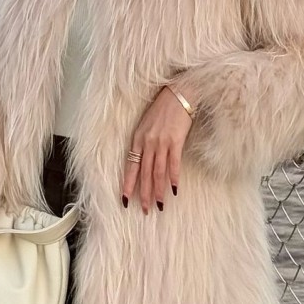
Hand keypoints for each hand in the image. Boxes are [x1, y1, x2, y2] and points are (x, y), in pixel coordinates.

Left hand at [121, 83, 193, 213]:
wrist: (178, 94)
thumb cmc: (163, 108)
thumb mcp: (146, 125)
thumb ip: (143, 142)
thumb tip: (144, 161)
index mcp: (137, 139)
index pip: (131, 167)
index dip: (128, 184)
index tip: (125, 199)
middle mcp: (147, 142)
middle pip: (144, 173)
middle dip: (143, 193)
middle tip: (144, 209)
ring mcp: (161, 142)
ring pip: (157, 172)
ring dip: (158, 190)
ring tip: (159, 204)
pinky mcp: (175, 141)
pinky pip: (173, 164)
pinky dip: (173, 178)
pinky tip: (174, 189)